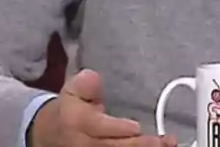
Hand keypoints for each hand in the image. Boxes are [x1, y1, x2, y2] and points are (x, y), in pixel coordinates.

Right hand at [30, 69, 176, 146]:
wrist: (53, 132)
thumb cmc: (72, 108)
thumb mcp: (73, 88)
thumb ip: (86, 83)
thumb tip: (92, 78)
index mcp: (77, 121)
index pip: (98, 127)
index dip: (118, 129)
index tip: (135, 127)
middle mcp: (83, 143)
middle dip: (136, 145)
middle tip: (159, 142)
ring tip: (166, 144)